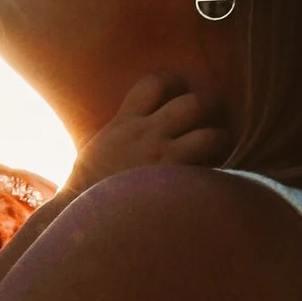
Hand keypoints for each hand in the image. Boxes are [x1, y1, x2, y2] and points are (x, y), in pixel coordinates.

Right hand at [62, 74, 227, 196]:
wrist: (79, 218)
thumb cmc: (89, 189)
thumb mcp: (100, 147)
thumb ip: (123, 131)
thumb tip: (137, 126)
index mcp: (125, 123)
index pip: (155, 83)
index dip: (175, 83)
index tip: (182, 92)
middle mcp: (147, 135)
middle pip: (192, 103)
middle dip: (208, 108)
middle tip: (213, 120)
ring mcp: (163, 160)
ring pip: (210, 135)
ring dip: (221, 140)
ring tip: (221, 148)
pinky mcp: (175, 187)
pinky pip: (210, 171)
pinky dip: (219, 172)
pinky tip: (217, 179)